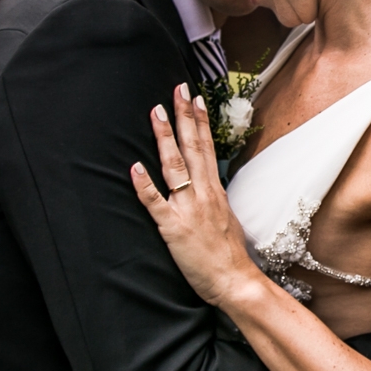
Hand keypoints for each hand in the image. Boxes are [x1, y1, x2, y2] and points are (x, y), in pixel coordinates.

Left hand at [131, 83, 264, 305]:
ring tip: (156, 113)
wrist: (236, 281)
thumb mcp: (226, 217)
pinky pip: (155, 203)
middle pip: (192, 148)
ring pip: (174, 167)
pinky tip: (134, 167)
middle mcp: (203, 194)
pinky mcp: (173, 228)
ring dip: (164, 138)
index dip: (201, 121)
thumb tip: (208, 182)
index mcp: (215, 191)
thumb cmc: (229, 254)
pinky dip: (144, 184)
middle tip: (177, 89)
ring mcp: (188, 209)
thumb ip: (214, 197)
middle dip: (183, 117)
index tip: (196, 97)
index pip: (208, 148)